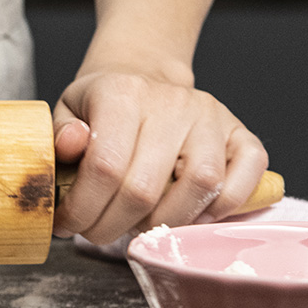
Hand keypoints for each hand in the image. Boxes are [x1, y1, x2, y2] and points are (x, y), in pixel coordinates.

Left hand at [51, 70, 267, 244]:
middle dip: (114, 225)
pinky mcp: (241, 132)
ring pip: (200, 185)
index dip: (84, 208)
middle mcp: (172, 102)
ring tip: (141, 225)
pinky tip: (189, 214)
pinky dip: (223, 207)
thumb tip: (71, 145)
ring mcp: (211, 116)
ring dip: (166, 222)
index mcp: (123, 93)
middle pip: (145, 187)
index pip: (105, 166)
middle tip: (97, 231)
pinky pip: (246, 175)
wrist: (142, 75)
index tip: (69, 224)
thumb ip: (61, 133)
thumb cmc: (102, 103)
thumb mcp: (67, 109)